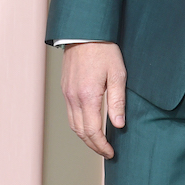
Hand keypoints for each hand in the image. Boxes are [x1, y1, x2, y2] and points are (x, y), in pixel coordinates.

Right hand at [62, 42, 126, 157]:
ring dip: (84, 137)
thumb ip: (118, 101)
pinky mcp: (65, 88)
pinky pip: (69, 114)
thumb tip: (119, 125)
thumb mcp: (118, 74)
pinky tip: (87, 124)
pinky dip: (78, 125)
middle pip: (80, 132)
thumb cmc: (104, 50)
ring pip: (73, 125)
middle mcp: (73, 98)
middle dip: (93, 145)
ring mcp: (67, 93)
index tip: (111, 152)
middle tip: (105, 151)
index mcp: (88, 96)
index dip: (101, 145)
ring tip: (97, 142)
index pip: (92, 131)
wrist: (85, 32)